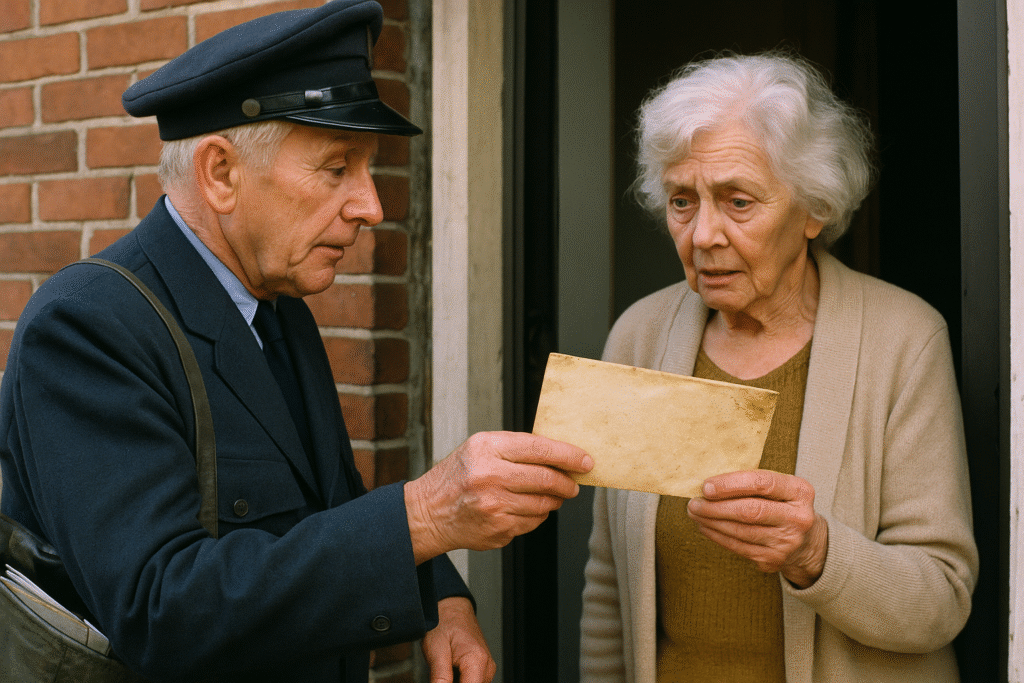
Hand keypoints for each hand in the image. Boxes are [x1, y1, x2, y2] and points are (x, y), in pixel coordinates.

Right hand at [405, 432, 591, 562]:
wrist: (428, 512)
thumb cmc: (458, 476)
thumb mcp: (480, 449)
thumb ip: (516, 448)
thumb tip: (561, 455)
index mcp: (486, 448)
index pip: (539, 449)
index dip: (568, 455)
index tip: (586, 461)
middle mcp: (489, 476)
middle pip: (547, 479)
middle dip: (568, 482)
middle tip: (574, 484)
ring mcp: (494, 506)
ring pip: (544, 504)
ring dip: (554, 500)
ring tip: (549, 495)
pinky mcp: (498, 529)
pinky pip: (533, 522)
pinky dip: (537, 515)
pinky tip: (524, 508)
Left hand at [422, 597, 494, 682]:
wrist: (451, 607)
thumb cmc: (444, 622)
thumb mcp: (436, 651)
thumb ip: (440, 678)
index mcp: (477, 661)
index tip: (442, 681)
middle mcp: (487, 666)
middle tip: (441, 674)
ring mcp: (486, 667)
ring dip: (457, 682)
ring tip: (445, 670)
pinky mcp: (482, 667)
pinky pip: (473, 681)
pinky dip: (461, 680)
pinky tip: (450, 672)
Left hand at [686, 469, 828, 587]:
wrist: (807, 543)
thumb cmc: (784, 507)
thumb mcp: (781, 489)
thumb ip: (753, 483)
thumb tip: (709, 483)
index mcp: (800, 492)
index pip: (763, 483)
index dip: (731, 484)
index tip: (706, 486)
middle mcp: (798, 518)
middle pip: (750, 511)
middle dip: (716, 506)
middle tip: (693, 502)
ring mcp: (786, 542)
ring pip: (740, 531)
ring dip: (711, 521)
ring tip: (695, 512)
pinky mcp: (772, 559)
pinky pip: (737, 546)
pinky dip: (717, 535)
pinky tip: (705, 526)